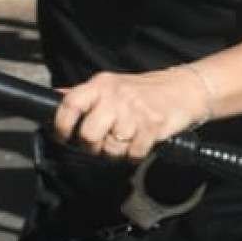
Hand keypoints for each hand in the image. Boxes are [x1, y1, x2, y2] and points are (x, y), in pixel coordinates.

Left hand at [52, 70, 198, 162]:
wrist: (185, 89)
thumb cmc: (145, 91)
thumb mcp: (113, 84)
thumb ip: (86, 94)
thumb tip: (56, 98)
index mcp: (101, 85)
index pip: (70, 104)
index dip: (62, 125)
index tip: (64, 136)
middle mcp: (115, 96)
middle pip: (89, 134)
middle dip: (93, 146)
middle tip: (101, 145)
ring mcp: (135, 111)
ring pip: (111, 148)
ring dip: (116, 153)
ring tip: (124, 143)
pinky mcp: (153, 126)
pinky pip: (133, 153)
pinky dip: (134, 155)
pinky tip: (139, 145)